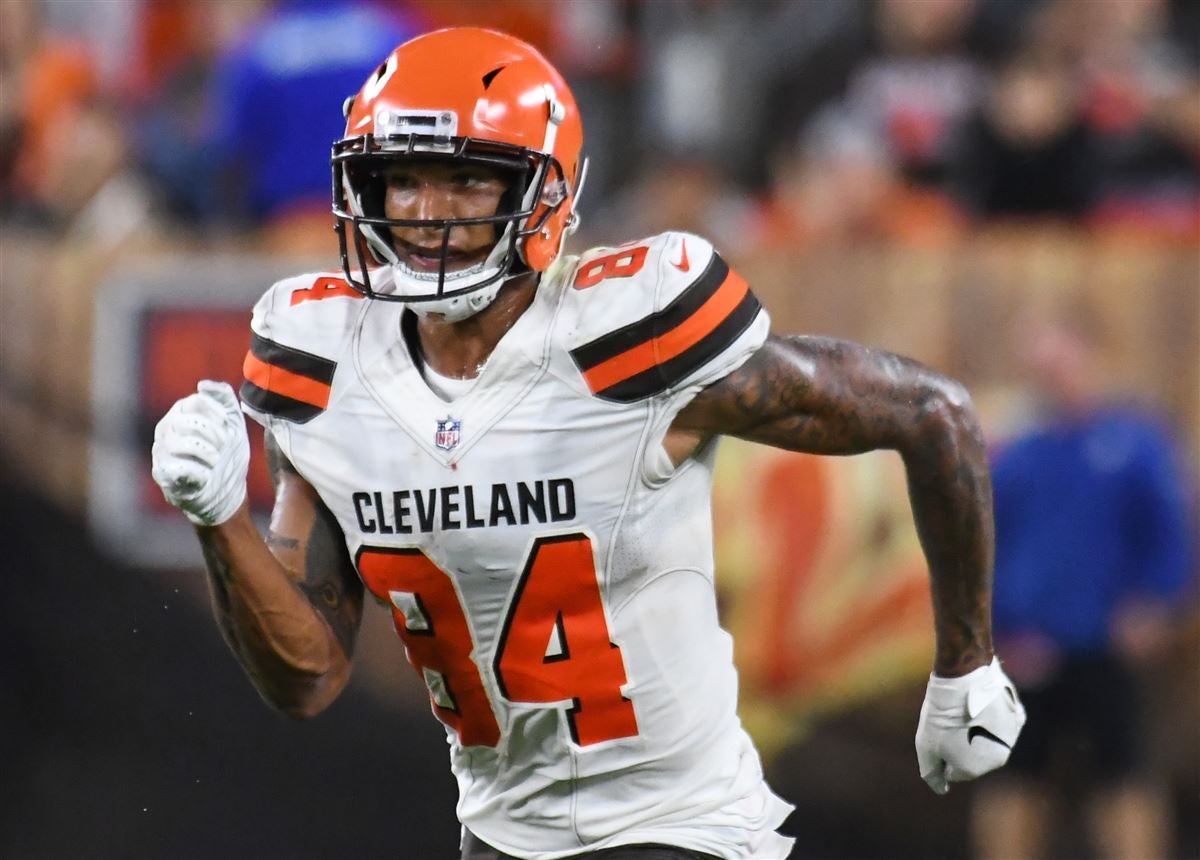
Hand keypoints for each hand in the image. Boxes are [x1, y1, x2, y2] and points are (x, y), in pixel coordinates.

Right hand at [151, 380, 249, 525]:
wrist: (227, 490)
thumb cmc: (227, 454)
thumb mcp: (233, 423)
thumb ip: (223, 398)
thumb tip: (203, 384)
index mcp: (181, 414)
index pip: (195, 401)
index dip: (216, 412)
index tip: (227, 425)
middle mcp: (166, 430)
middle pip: (186, 420)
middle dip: (213, 433)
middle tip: (224, 445)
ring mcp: (161, 452)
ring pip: (181, 443)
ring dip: (207, 452)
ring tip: (216, 461)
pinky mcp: (163, 475)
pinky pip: (178, 467)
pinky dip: (199, 471)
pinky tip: (207, 475)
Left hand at [915, 657, 1025, 794]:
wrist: (964, 678)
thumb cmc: (941, 713)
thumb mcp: (925, 745)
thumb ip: (932, 772)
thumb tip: (941, 789)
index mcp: (973, 769)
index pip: (952, 770)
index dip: (941, 752)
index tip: (938, 733)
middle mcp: (997, 760)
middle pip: (973, 756)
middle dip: (961, 743)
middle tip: (951, 721)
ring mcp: (1011, 739)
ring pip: (989, 739)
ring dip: (978, 729)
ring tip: (965, 710)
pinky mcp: (1017, 718)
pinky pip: (1002, 722)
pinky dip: (993, 716)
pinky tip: (983, 703)